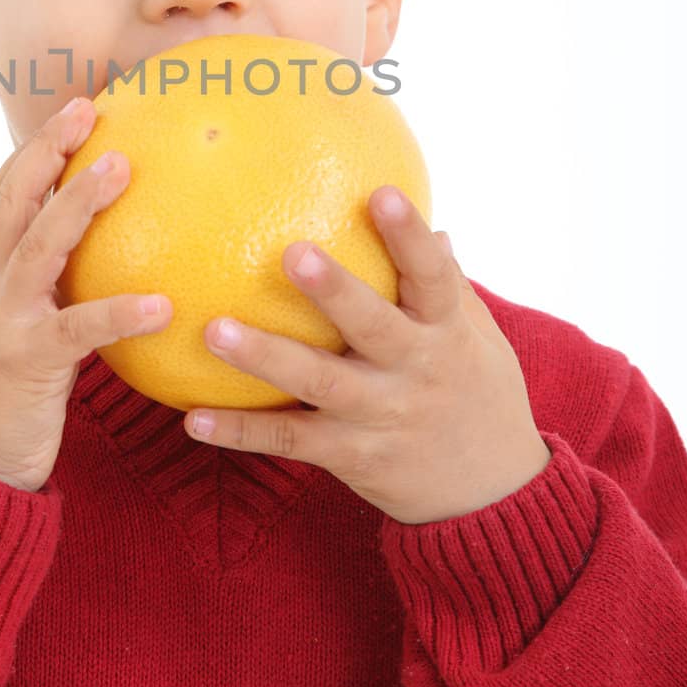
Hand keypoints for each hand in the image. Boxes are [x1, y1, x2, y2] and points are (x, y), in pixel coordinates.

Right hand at [0, 98, 172, 491]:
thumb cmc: (8, 395)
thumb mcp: (22, 331)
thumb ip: (57, 295)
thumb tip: (119, 265)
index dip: (30, 151)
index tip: (71, 110)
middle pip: (12, 201)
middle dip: (45, 150)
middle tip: (87, 108)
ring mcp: (2, 320)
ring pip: (38, 245)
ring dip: (77, 201)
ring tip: (123, 167)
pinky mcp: (27, 362)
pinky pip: (79, 329)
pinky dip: (119, 312)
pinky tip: (163, 305)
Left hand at [183, 186, 550, 524]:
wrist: (493, 494)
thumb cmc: (480, 393)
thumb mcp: (479, 338)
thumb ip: (449, 286)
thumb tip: (434, 228)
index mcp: (447, 332)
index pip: (433, 277)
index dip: (410, 236)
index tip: (382, 193)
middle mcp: (416, 371)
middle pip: (373, 326)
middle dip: (334, 291)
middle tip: (292, 252)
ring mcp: (382, 416)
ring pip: (319, 384)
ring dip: (266, 357)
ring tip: (215, 330)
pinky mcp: (352, 456)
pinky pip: (290, 441)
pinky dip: (241, 432)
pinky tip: (194, 418)